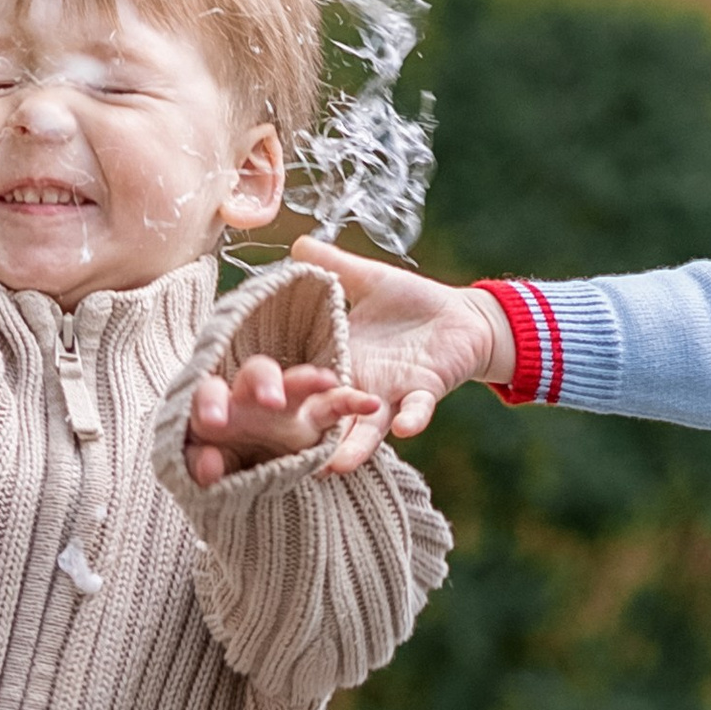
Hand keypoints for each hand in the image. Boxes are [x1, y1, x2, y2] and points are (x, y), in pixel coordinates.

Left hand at [183, 352, 381, 487]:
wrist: (245, 478)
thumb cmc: (218, 465)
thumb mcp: (206, 468)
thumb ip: (200, 465)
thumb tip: (208, 466)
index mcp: (219, 405)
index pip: (210, 392)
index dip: (211, 403)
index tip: (214, 422)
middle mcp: (252, 397)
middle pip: (258, 373)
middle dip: (264, 383)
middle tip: (270, 402)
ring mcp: (286, 404)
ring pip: (297, 381)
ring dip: (309, 381)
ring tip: (326, 382)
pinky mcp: (314, 417)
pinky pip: (335, 404)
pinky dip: (352, 401)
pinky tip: (370, 404)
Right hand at [289, 239, 512, 449]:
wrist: (463, 317)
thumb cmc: (411, 302)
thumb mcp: (367, 280)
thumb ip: (334, 267)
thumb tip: (296, 244)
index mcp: (338, 359)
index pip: (302, 380)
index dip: (277, 393)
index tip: (247, 406)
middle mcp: (358, 384)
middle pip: (327, 416)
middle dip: (308, 437)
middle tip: (282, 458)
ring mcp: (390, 393)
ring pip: (367, 427)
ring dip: (355, 447)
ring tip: (337, 465)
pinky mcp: (424, 390)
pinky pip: (416, 409)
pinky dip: (411, 419)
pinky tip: (404, 429)